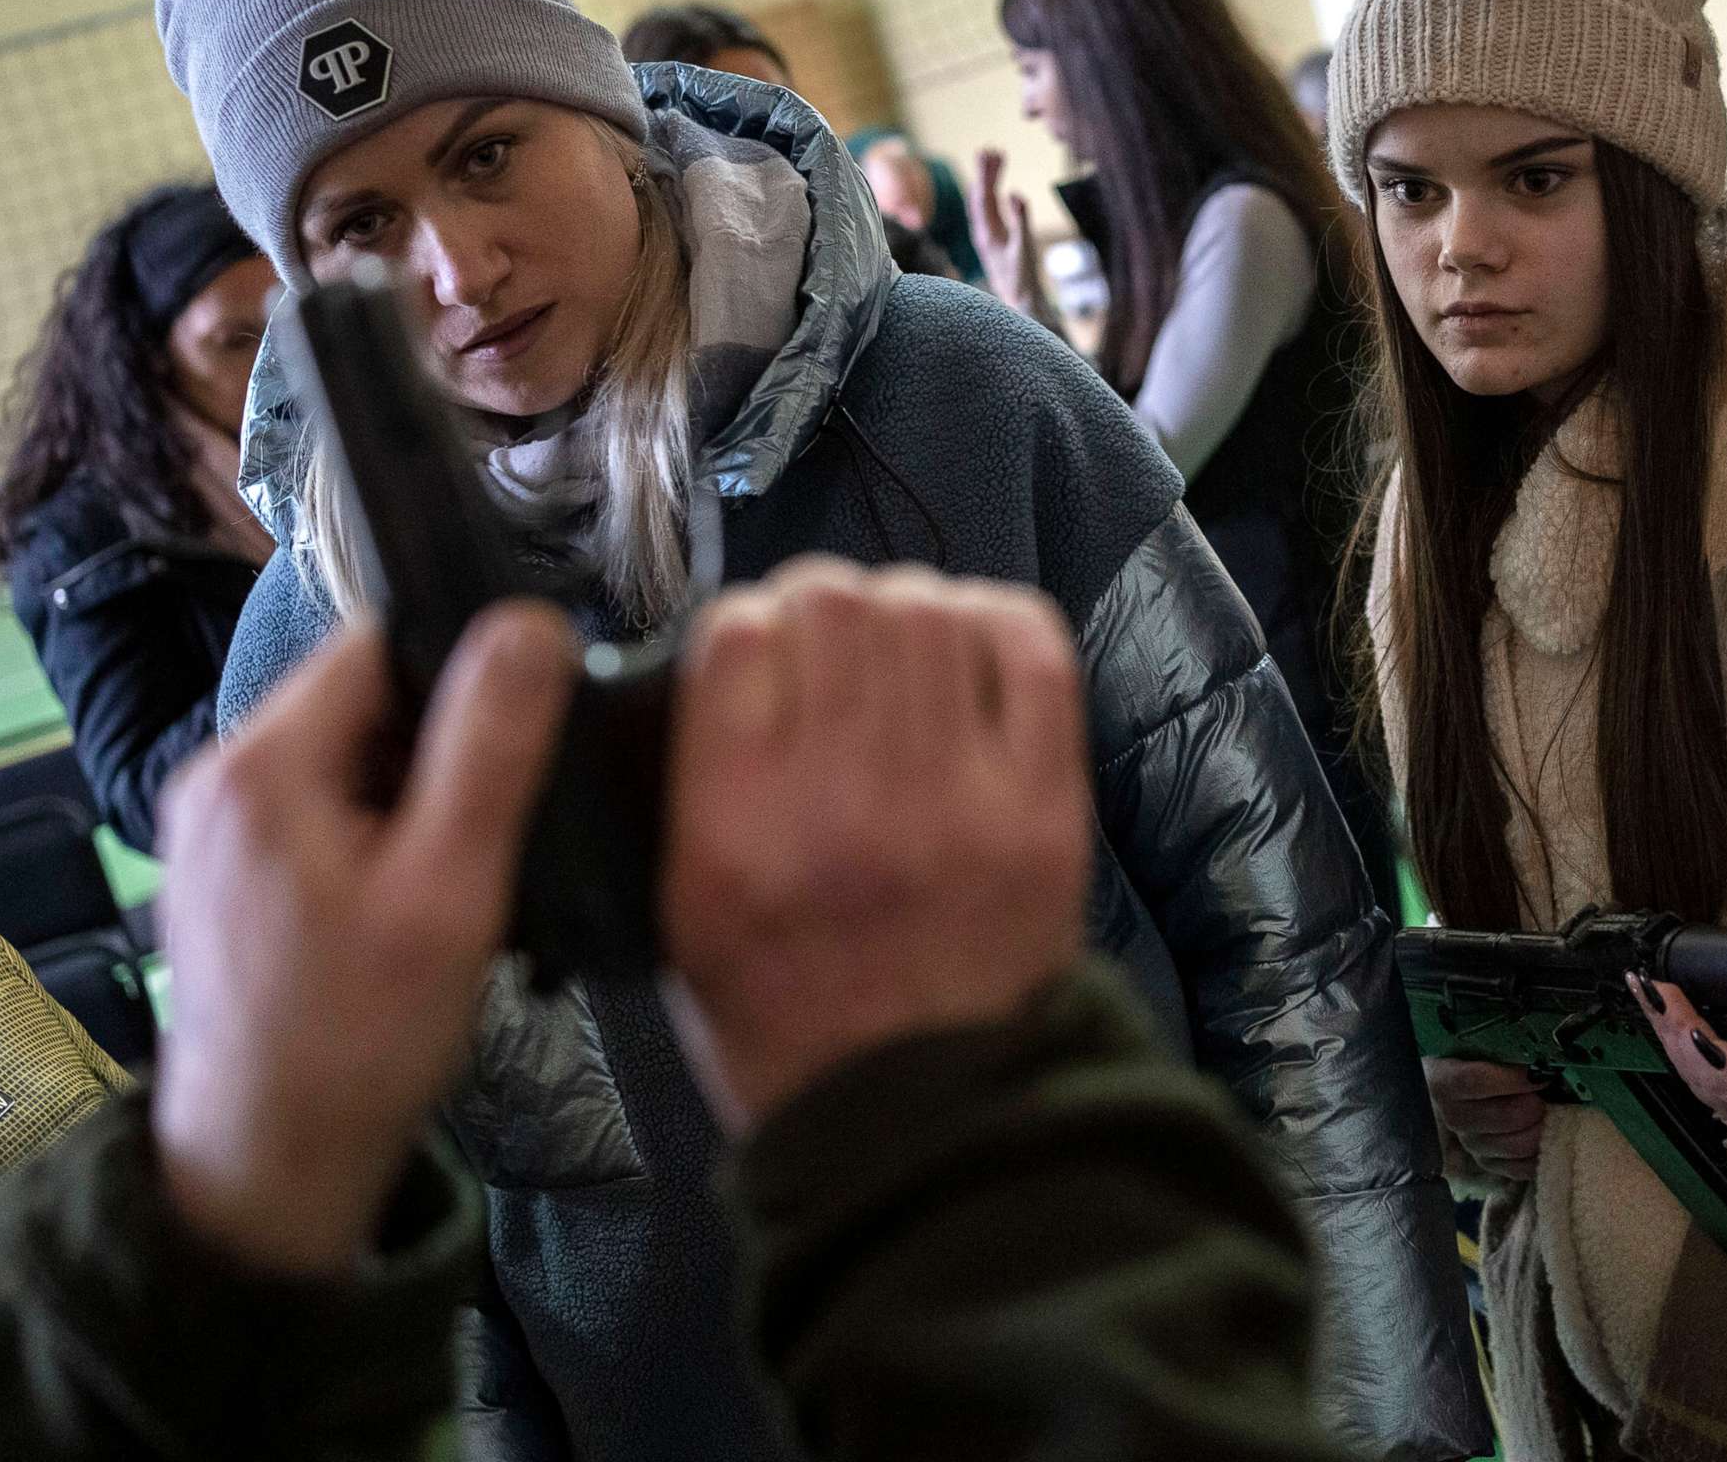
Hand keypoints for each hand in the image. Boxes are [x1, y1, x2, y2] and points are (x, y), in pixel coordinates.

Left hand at [150, 605, 577, 1276]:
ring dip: (413, 792)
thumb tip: (530, 622)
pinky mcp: (225, 870)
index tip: (529, 734)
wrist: (266, 1166)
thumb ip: (490, 748)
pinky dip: (377, 832)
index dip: (467, 671)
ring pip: (347, 754)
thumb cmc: (361, 1036)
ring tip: (461, 868)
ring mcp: (212, 825)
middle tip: (501, 821)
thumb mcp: (451, 888)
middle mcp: (217, 775)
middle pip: (362, 697)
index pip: (379, 642)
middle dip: (442, 742)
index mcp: (261, 763)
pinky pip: (320, 807)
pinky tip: (413, 898)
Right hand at [656, 558, 1093, 1132]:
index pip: (735, 637)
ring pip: (928, 612)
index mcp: (736, 841)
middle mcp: (845, 805)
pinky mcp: (1046, 808)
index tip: (751, 652)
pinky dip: (996, 623)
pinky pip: (1030, 651)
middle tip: (827, 642)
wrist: (927, 1123)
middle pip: (835, 603)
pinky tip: (969, 649)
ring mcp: (959, 802)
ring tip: (896, 652)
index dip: (742, 624)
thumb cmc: (786, 1025)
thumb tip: (721, 661)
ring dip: (904, 609)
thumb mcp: (680, 925)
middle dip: (820, 603)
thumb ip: (686, 791)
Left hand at [968, 147, 1047, 318]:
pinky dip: (994, 195)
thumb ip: (1021, 221)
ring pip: (985, 203)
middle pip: (981, 196)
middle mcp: (983, 233)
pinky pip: (991, 211)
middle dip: (986, 172)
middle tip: (990, 149)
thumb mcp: (1024, 249)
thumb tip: (1015, 193)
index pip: (983, 197)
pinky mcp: (995, 240)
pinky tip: (999, 188)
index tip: (988, 152)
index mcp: (987, 233)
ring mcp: (988, 236)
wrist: (1018, 303)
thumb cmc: (1022, 279)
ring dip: (989, 181)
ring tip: (997, 158)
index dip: (985, 174)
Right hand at [1424, 1058, 1545, 1182]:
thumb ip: (1500, 1048)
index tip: (1538, 1073)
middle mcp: (1454, 1116)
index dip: (1513, 1079)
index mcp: (1444, 1081)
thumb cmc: (1474, 1060)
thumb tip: (1535, 1053)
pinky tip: (1546, 1135)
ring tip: (1548, 1111)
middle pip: (1505, 1117)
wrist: (1459, 1085)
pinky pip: (1521, 1169)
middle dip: (1535, 1105)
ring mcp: (1471, 1144)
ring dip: (1541, 1129)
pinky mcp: (1488, 1164)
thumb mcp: (1477, 1048)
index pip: (1475, 1080)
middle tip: (1546, 1093)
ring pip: (1517, 1145)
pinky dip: (1540, 1154)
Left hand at [1631, 973, 1726, 1142]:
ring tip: (1650, 994)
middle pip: (1717, 1081)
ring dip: (1669, 1034)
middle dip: (1684, 1036)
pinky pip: (1688, 1073)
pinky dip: (1668, 1039)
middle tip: (1662, 996)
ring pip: (1695, 1077)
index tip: (1710, 1042)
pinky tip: (1653, 1010)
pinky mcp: (1719, 1104)